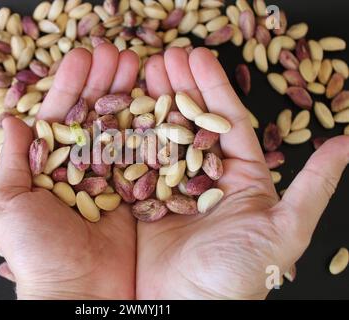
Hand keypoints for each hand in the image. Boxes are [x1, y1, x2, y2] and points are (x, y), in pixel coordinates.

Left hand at [0, 44, 139, 298]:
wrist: (79, 292)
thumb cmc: (37, 252)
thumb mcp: (10, 204)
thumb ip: (11, 161)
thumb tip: (8, 120)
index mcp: (48, 168)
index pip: (60, 117)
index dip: (70, 87)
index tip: (83, 57)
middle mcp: (80, 169)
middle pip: (93, 117)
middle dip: (104, 83)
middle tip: (118, 52)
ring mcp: (110, 179)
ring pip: (120, 129)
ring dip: (128, 96)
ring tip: (139, 65)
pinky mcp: (135, 193)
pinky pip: (143, 156)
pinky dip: (149, 130)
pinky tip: (157, 101)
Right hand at [136, 47, 348, 298]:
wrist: (188, 307)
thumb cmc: (240, 274)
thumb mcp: (285, 229)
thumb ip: (313, 186)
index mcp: (239, 176)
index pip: (226, 120)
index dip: (212, 86)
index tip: (196, 55)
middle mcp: (205, 177)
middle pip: (191, 122)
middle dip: (179, 86)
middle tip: (163, 56)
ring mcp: (172, 187)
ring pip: (162, 136)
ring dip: (152, 103)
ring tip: (140, 73)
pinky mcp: (143, 201)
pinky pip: (135, 163)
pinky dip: (128, 137)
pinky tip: (120, 112)